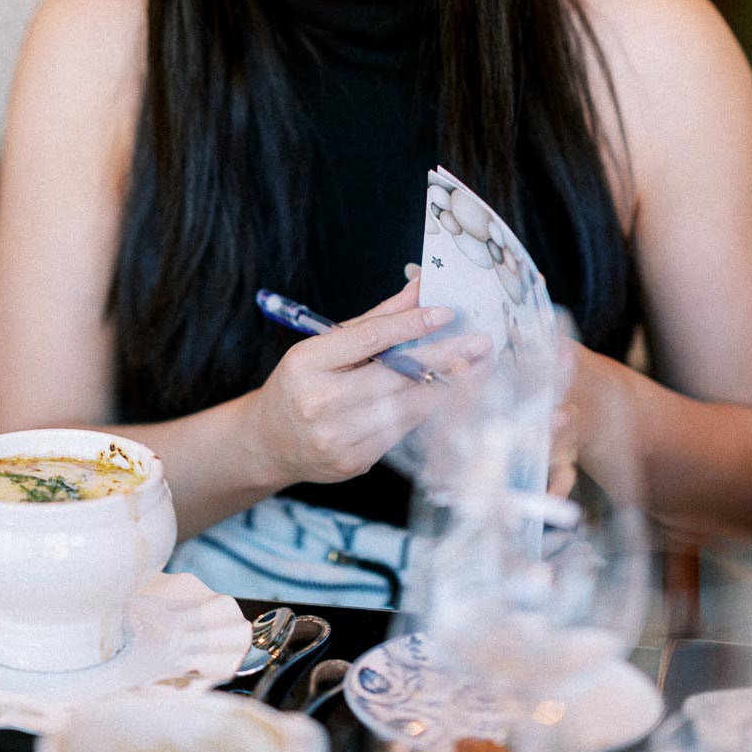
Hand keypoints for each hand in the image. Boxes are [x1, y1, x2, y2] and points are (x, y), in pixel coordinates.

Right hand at [248, 276, 467, 488]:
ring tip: (481, 369)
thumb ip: (374, 320)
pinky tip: (454, 397)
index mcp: (307, 363)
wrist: (270, 442)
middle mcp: (319, 402)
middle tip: (481, 343)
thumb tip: (420, 289)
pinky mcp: (355, 462)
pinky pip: (404, 433)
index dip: (411, 324)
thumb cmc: (301, 384)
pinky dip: (430, 412)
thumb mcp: (323, 344)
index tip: (446, 312)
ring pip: (407, 408)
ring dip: (450, 388)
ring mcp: (337, 437)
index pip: (369, 340)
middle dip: (445, 358)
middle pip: (395, 375)